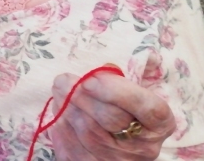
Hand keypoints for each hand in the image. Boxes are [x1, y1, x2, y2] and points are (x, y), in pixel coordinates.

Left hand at [50, 69, 176, 159]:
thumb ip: (123, 81)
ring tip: (60, 89)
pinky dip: (60, 123)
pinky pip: (70, 142)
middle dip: (81, 94)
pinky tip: (60, 109)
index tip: (92, 78)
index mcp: (158, 124)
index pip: (146, 108)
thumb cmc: (125, 111)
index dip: (117, 91)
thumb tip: (102, 68)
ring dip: (66, 105)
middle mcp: (141, 147)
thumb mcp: (136, 95)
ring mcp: (115, 160)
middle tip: (64, 79)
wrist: (115, 148)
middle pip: (110, 118)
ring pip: (86, 129)